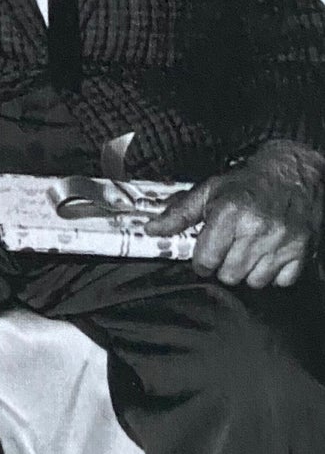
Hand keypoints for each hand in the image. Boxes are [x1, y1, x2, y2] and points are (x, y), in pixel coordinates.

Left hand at [147, 139, 324, 288]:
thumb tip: (151, 229)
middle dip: (225, 265)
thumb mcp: (210, 191)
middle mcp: (256, 229)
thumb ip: (180, 213)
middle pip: (229, 275)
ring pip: (254, 282)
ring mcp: (282, 242)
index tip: (207, 253)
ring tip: (251, 250)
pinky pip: (282, 281)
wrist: (294, 171)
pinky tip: (271, 254)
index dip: (202, 259)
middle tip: (231, 249)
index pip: (205, 261)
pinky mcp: (302, 250)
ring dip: (249, 271)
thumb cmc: (248, 182)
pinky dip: (275, 273)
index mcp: (229, 213)